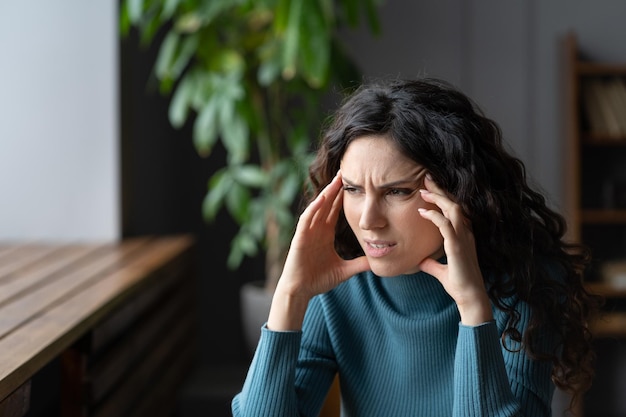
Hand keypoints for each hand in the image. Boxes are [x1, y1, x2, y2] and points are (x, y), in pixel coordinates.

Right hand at [268, 172, 368, 329]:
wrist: (301, 291)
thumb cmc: (318, 280)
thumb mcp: (345, 270)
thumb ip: (360, 264)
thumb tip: (378, 262)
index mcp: (325, 234)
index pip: (336, 210)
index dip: (344, 197)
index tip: (355, 184)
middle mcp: (316, 229)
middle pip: (327, 204)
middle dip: (336, 188)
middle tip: (346, 171)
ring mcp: (307, 232)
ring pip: (318, 207)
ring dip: (326, 193)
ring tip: (336, 179)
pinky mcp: (300, 237)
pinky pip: (307, 219)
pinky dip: (314, 208)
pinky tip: (322, 198)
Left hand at [417, 175, 492, 324]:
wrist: (470, 297)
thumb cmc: (459, 284)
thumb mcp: (441, 270)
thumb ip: (432, 263)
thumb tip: (421, 261)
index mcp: (464, 235)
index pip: (455, 209)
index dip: (444, 197)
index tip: (429, 188)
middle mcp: (466, 233)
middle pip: (455, 204)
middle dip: (441, 190)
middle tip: (426, 178)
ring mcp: (463, 239)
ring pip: (453, 210)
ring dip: (438, 198)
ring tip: (423, 191)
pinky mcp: (457, 247)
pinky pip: (446, 225)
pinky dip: (434, 216)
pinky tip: (422, 212)